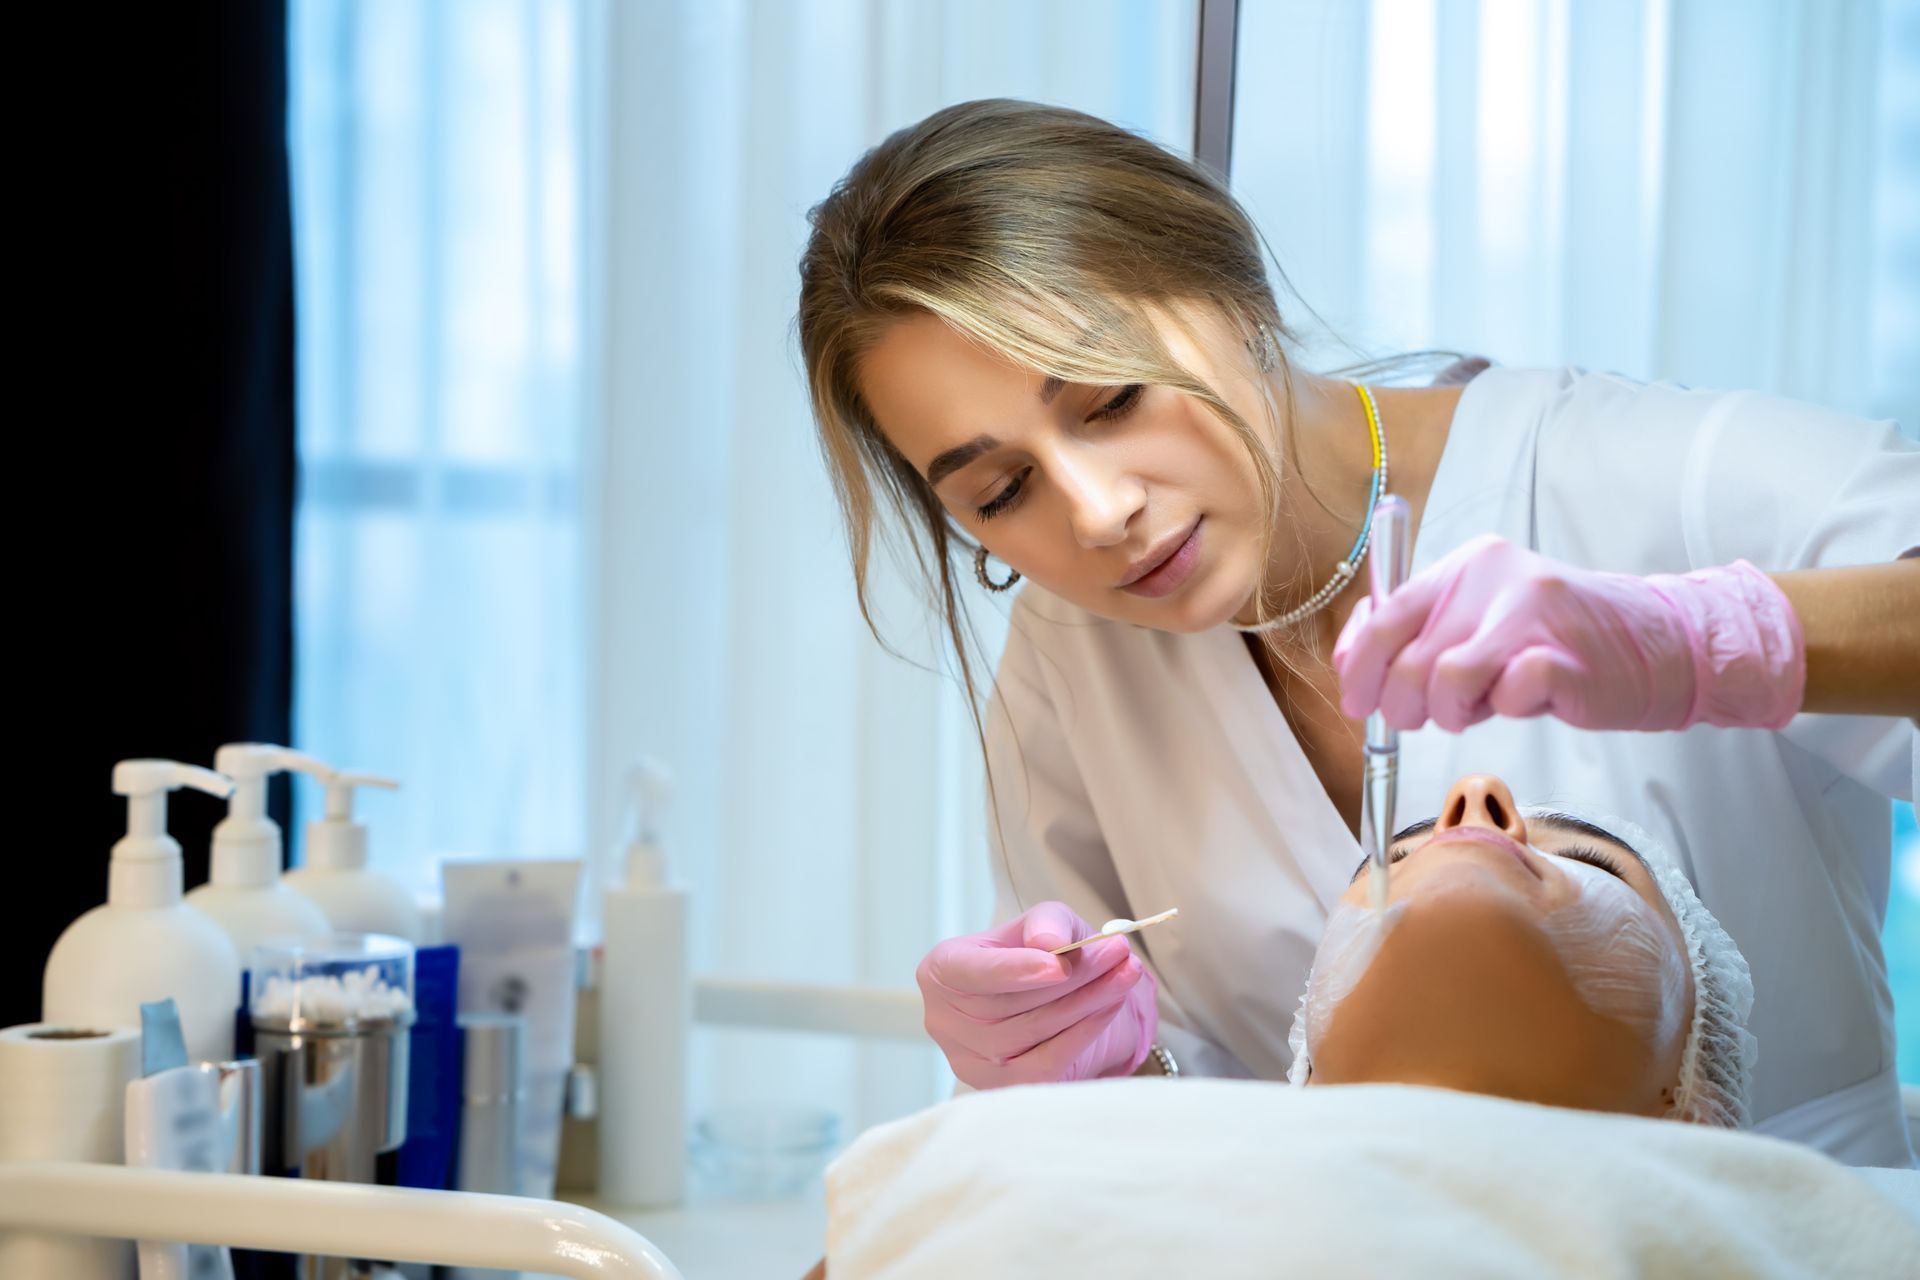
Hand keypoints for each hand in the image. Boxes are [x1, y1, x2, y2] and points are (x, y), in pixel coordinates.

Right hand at [917, 901, 1156, 1088]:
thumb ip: (1046, 922)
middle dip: (1073, 977)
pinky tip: (1111, 1005)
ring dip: (1088, 1001)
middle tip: (1117, 952)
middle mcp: (946, 1021)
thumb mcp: (1043, 923)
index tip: (1060, 964)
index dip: (1014, 970)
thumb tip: (1050, 941)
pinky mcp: (1003, 1088)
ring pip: (1034, 1031)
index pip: (971, 972)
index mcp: (942, 972)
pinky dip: (1085, 1031)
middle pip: (1011, 1003)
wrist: (1049, 1001)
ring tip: (1126, 972)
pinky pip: (1048, 1061)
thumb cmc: (1037, 957)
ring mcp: (971, 1061)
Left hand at [1333, 535, 1804, 732]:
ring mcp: (1531, 612)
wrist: (1655, 645)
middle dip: (1404, 706)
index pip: (1383, 616)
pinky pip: (1506, 696)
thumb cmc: (1552, 642)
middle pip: (1407, 659)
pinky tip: (1527, 700)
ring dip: (1452, 714)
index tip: (1359, 704)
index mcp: (1464, 564)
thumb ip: (1413, 634)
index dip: (1360, 670)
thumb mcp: (1475, 625)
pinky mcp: (1565, 654)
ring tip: (1480, 709)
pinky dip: (1507, 711)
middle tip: (1428, 717)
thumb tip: (1349, 661)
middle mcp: (1493, 577)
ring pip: (1446, 680)